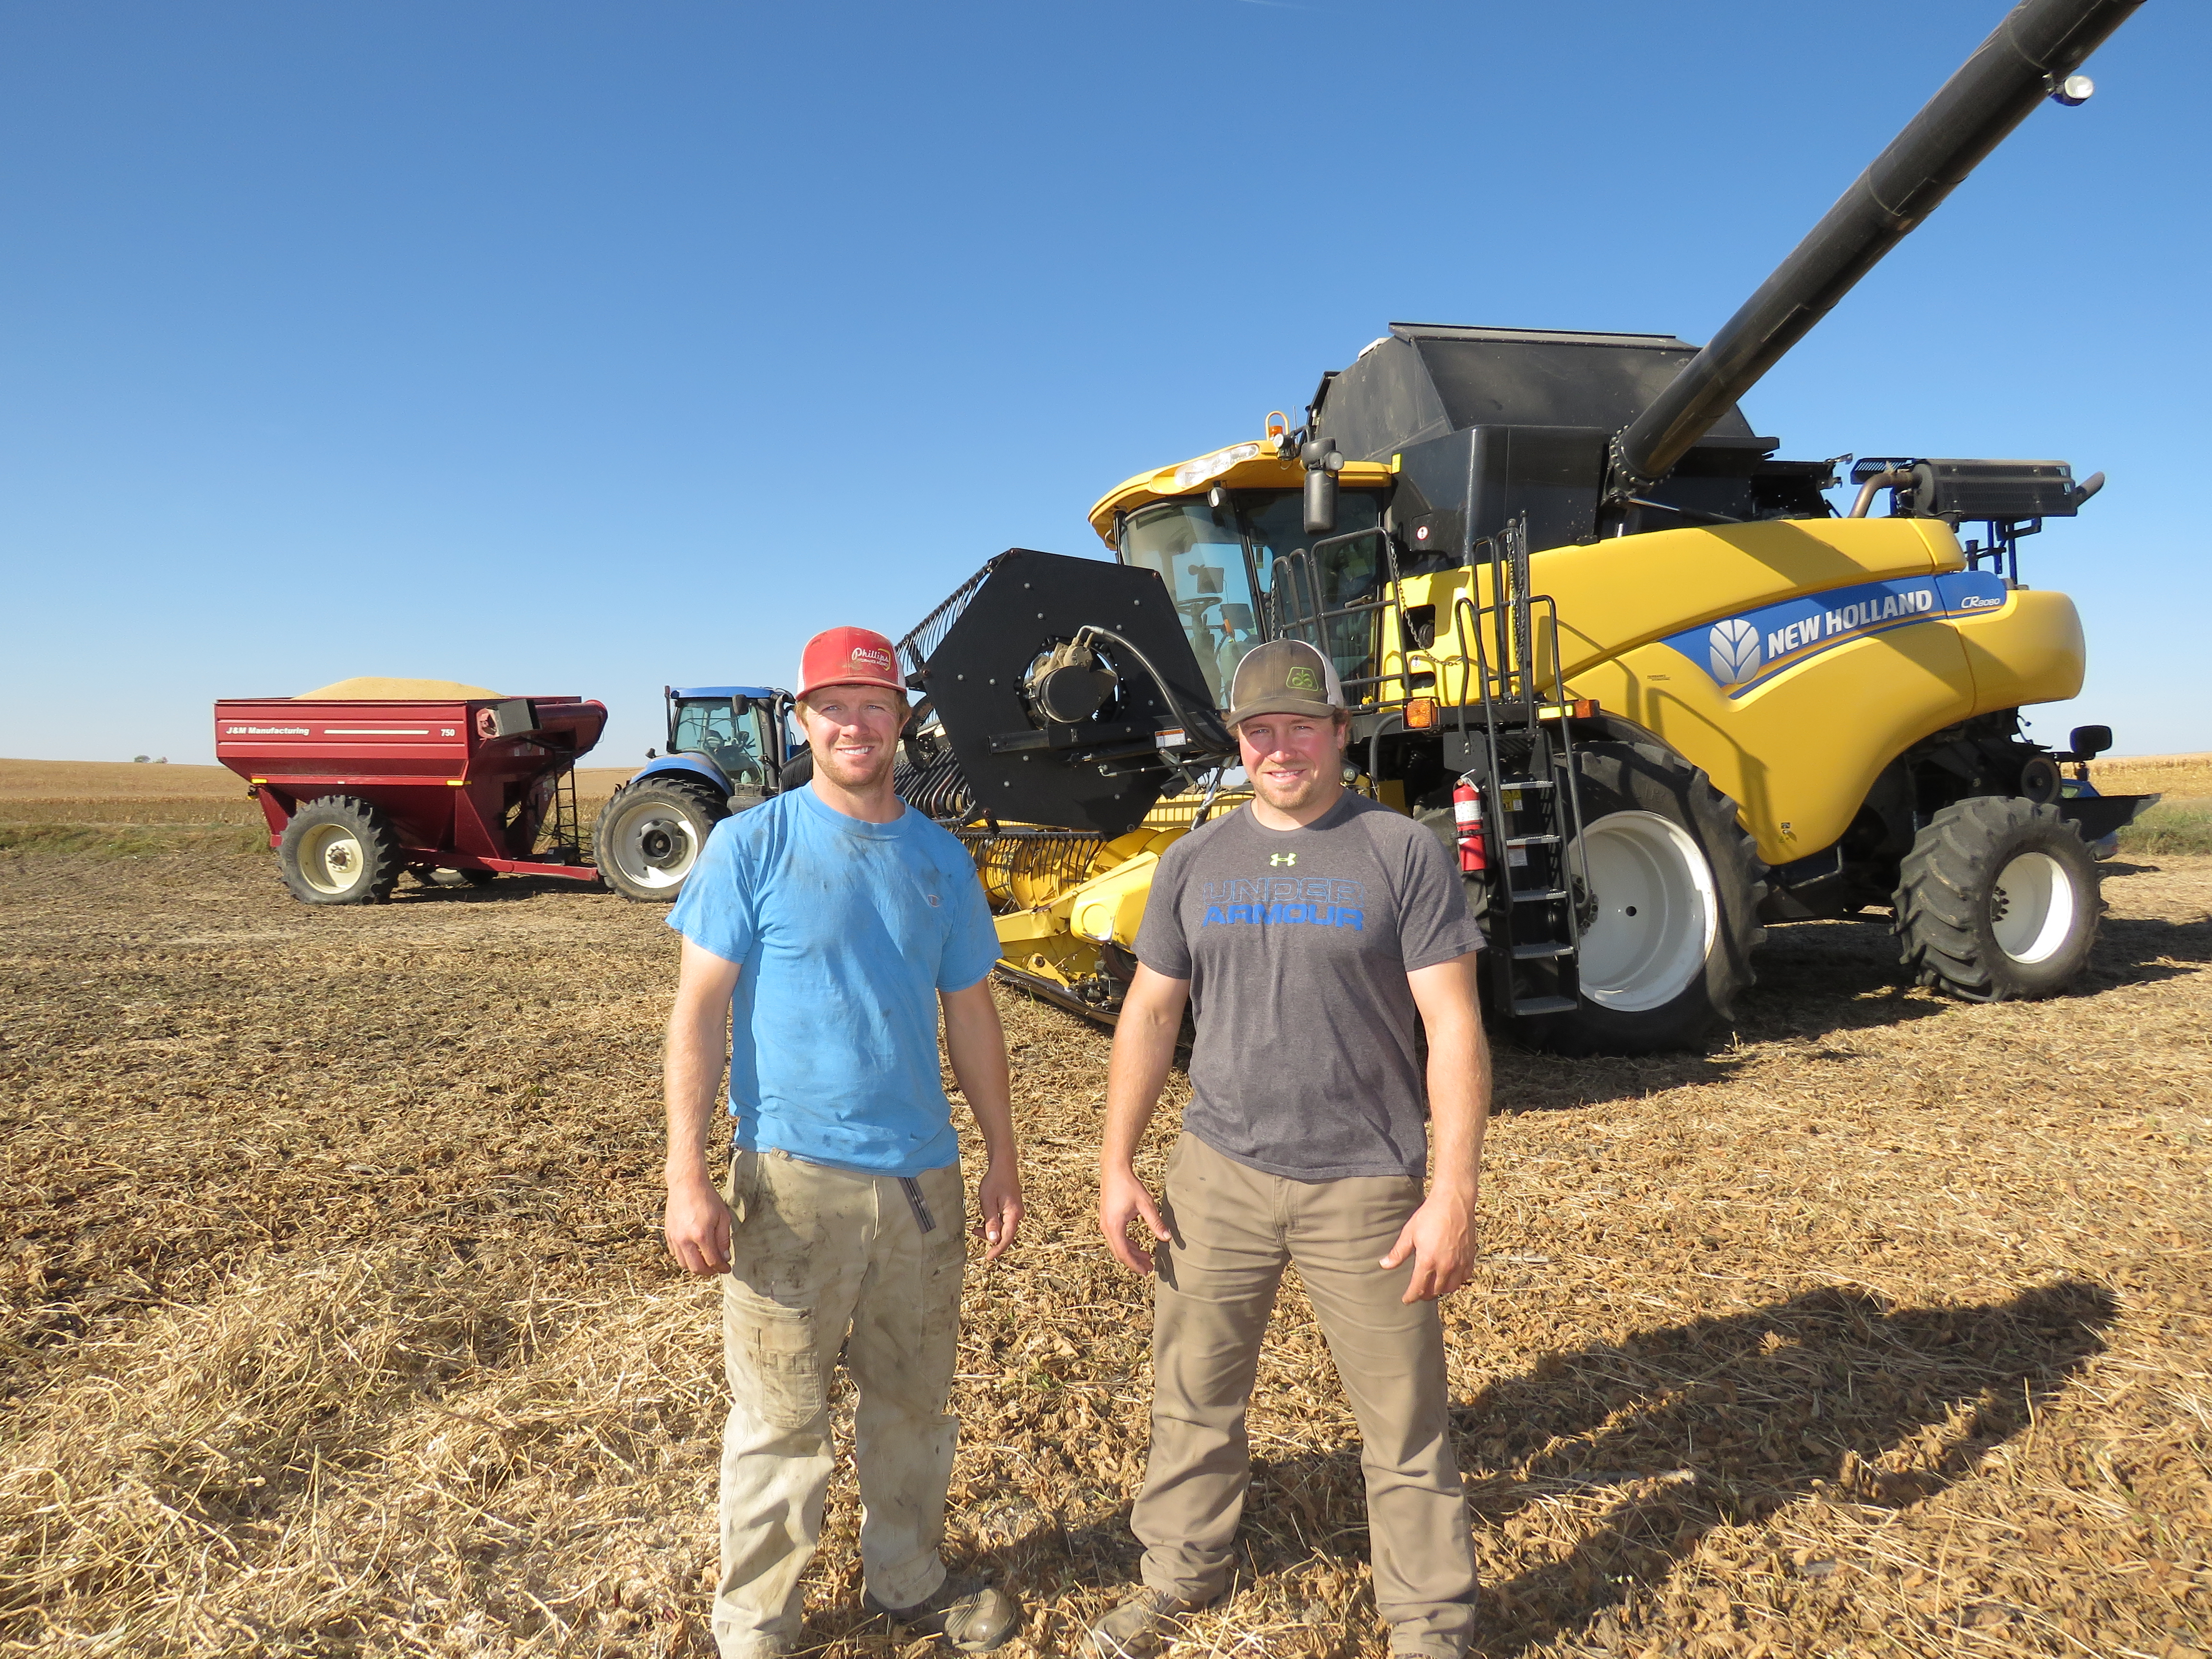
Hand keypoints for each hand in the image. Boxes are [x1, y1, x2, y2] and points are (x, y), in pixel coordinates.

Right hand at [665, 1169, 733, 1275]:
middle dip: (708, 1272)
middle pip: (696, 1268)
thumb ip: (723, 1240)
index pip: (712, 1261)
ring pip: (683, 1264)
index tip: (727, 1268)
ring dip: (696, 1266)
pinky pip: (675, 1253)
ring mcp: (674, 1237)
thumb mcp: (723, 1217)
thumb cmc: (707, 1198)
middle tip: (717, 1268)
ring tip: (706, 1261)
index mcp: (701, 1235)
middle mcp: (685, 1239)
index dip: (721, 1268)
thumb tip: (725, 1257)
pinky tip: (694, 1251)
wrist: (686, 1184)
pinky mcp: (668, 1234)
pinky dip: (685, 1257)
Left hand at [975, 1158, 1024, 1260]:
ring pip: (1004, 1229)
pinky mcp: (1013, 1209)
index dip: (997, 1249)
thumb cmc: (995, 1181)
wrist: (1004, 1165)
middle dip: (991, 1238)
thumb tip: (993, 1240)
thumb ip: (991, 1222)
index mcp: (1013, 1214)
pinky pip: (1004, 1222)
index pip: (1006, 1238)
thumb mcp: (988, 1202)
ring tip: (976, 1227)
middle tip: (974, 1232)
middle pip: (1005, 1234)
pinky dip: (994, 1224)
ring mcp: (1016, 1212)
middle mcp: (1018, 1215)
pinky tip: (984, 1220)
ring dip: (991, 1231)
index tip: (988, 1258)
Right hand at [1098, 1161, 1171, 1273]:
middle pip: (1119, 1253)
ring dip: (1131, 1253)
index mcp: (1114, 1226)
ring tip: (1147, 1257)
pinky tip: (1137, 1245)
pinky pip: (1115, 1238)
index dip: (1135, 1265)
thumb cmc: (1129, 1185)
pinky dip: (1126, 1244)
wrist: (1114, 1170)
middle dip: (1134, 1262)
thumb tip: (1167, 1238)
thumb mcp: (1146, 1204)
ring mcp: (1104, 1223)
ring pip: (1117, 1246)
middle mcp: (1106, 1227)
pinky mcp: (1106, 1219)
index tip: (1146, 1271)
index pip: (1124, 1253)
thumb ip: (1156, 1222)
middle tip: (1149, 1267)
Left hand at [1380, 1185, 1477, 1302]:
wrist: (1453, 1202)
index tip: (1406, 1300)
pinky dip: (1456, 1281)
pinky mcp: (1470, 1257)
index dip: (1411, 1297)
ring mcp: (1459, 1263)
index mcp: (1427, 1261)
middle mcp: (1445, 1266)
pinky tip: (1450, 1277)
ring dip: (1441, 1290)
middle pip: (1435, 1291)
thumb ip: (1398, 1253)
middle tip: (1418, 1292)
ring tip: (1434, 1286)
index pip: (1418, 1288)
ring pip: (1451, 1287)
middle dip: (1425, 1294)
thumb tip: (1384, 1265)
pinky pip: (1464, 1277)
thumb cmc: (1429, 1215)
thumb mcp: (1409, 1233)